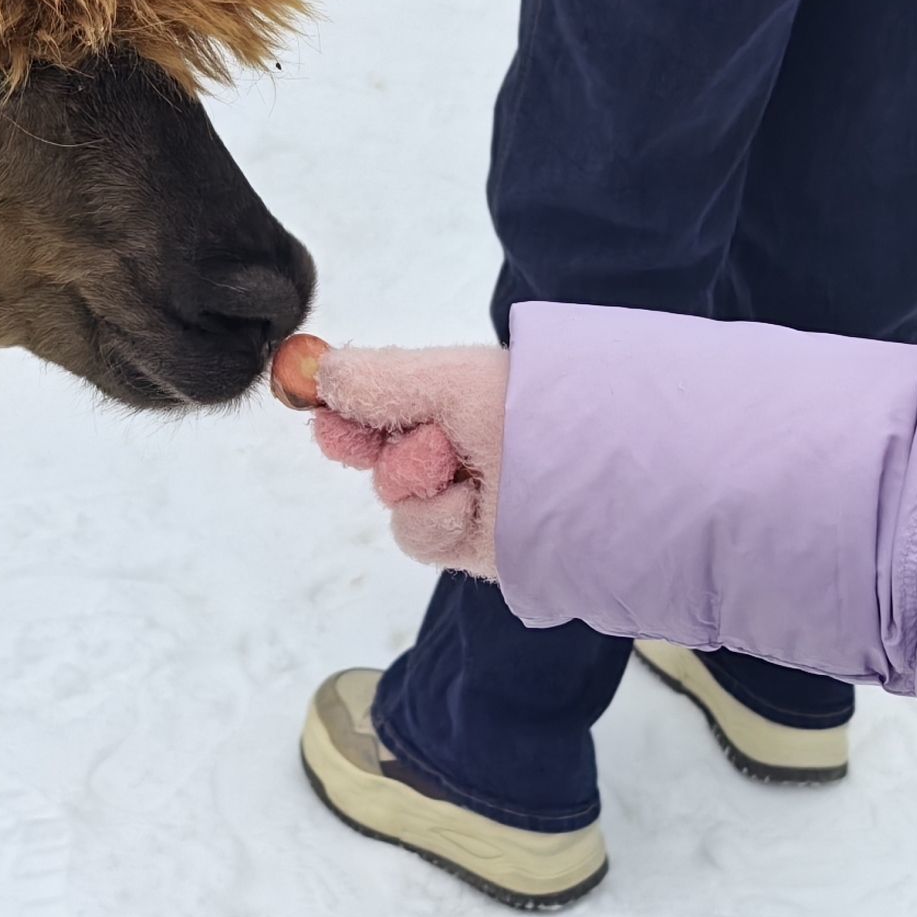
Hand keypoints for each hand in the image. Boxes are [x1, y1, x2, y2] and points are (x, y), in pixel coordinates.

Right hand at [294, 342, 508, 577]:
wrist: (595, 470)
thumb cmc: (531, 407)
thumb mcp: (449, 378)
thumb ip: (382, 378)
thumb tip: (322, 371)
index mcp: (457, 402)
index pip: (384, 406)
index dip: (347, 410)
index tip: (321, 409)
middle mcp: (458, 450)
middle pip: (379, 455)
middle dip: (375, 445)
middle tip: (367, 438)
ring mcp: (463, 499)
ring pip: (393, 499)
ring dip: (410, 479)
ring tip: (451, 465)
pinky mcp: (471, 545)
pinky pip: (419, 536)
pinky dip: (433, 518)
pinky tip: (466, 505)